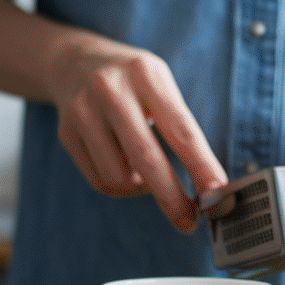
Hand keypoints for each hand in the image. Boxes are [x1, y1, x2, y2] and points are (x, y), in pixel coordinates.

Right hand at [50, 33, 226, 232]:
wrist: (74, 62)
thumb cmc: (133, 82)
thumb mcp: (160, 85)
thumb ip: (181, 127)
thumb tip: (208, 185)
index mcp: (146, 75)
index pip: (180, 129)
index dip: (201, 166)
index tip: (217, 195)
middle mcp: (111, 90)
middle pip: (146, 158)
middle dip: (171, 198)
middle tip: (189, 222)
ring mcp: (83, 111)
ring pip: (120, 177)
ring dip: (141, 188)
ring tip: (147, 172)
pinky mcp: (67, 133)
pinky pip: (100, 180)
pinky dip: (121, 186)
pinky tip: (126, 167)